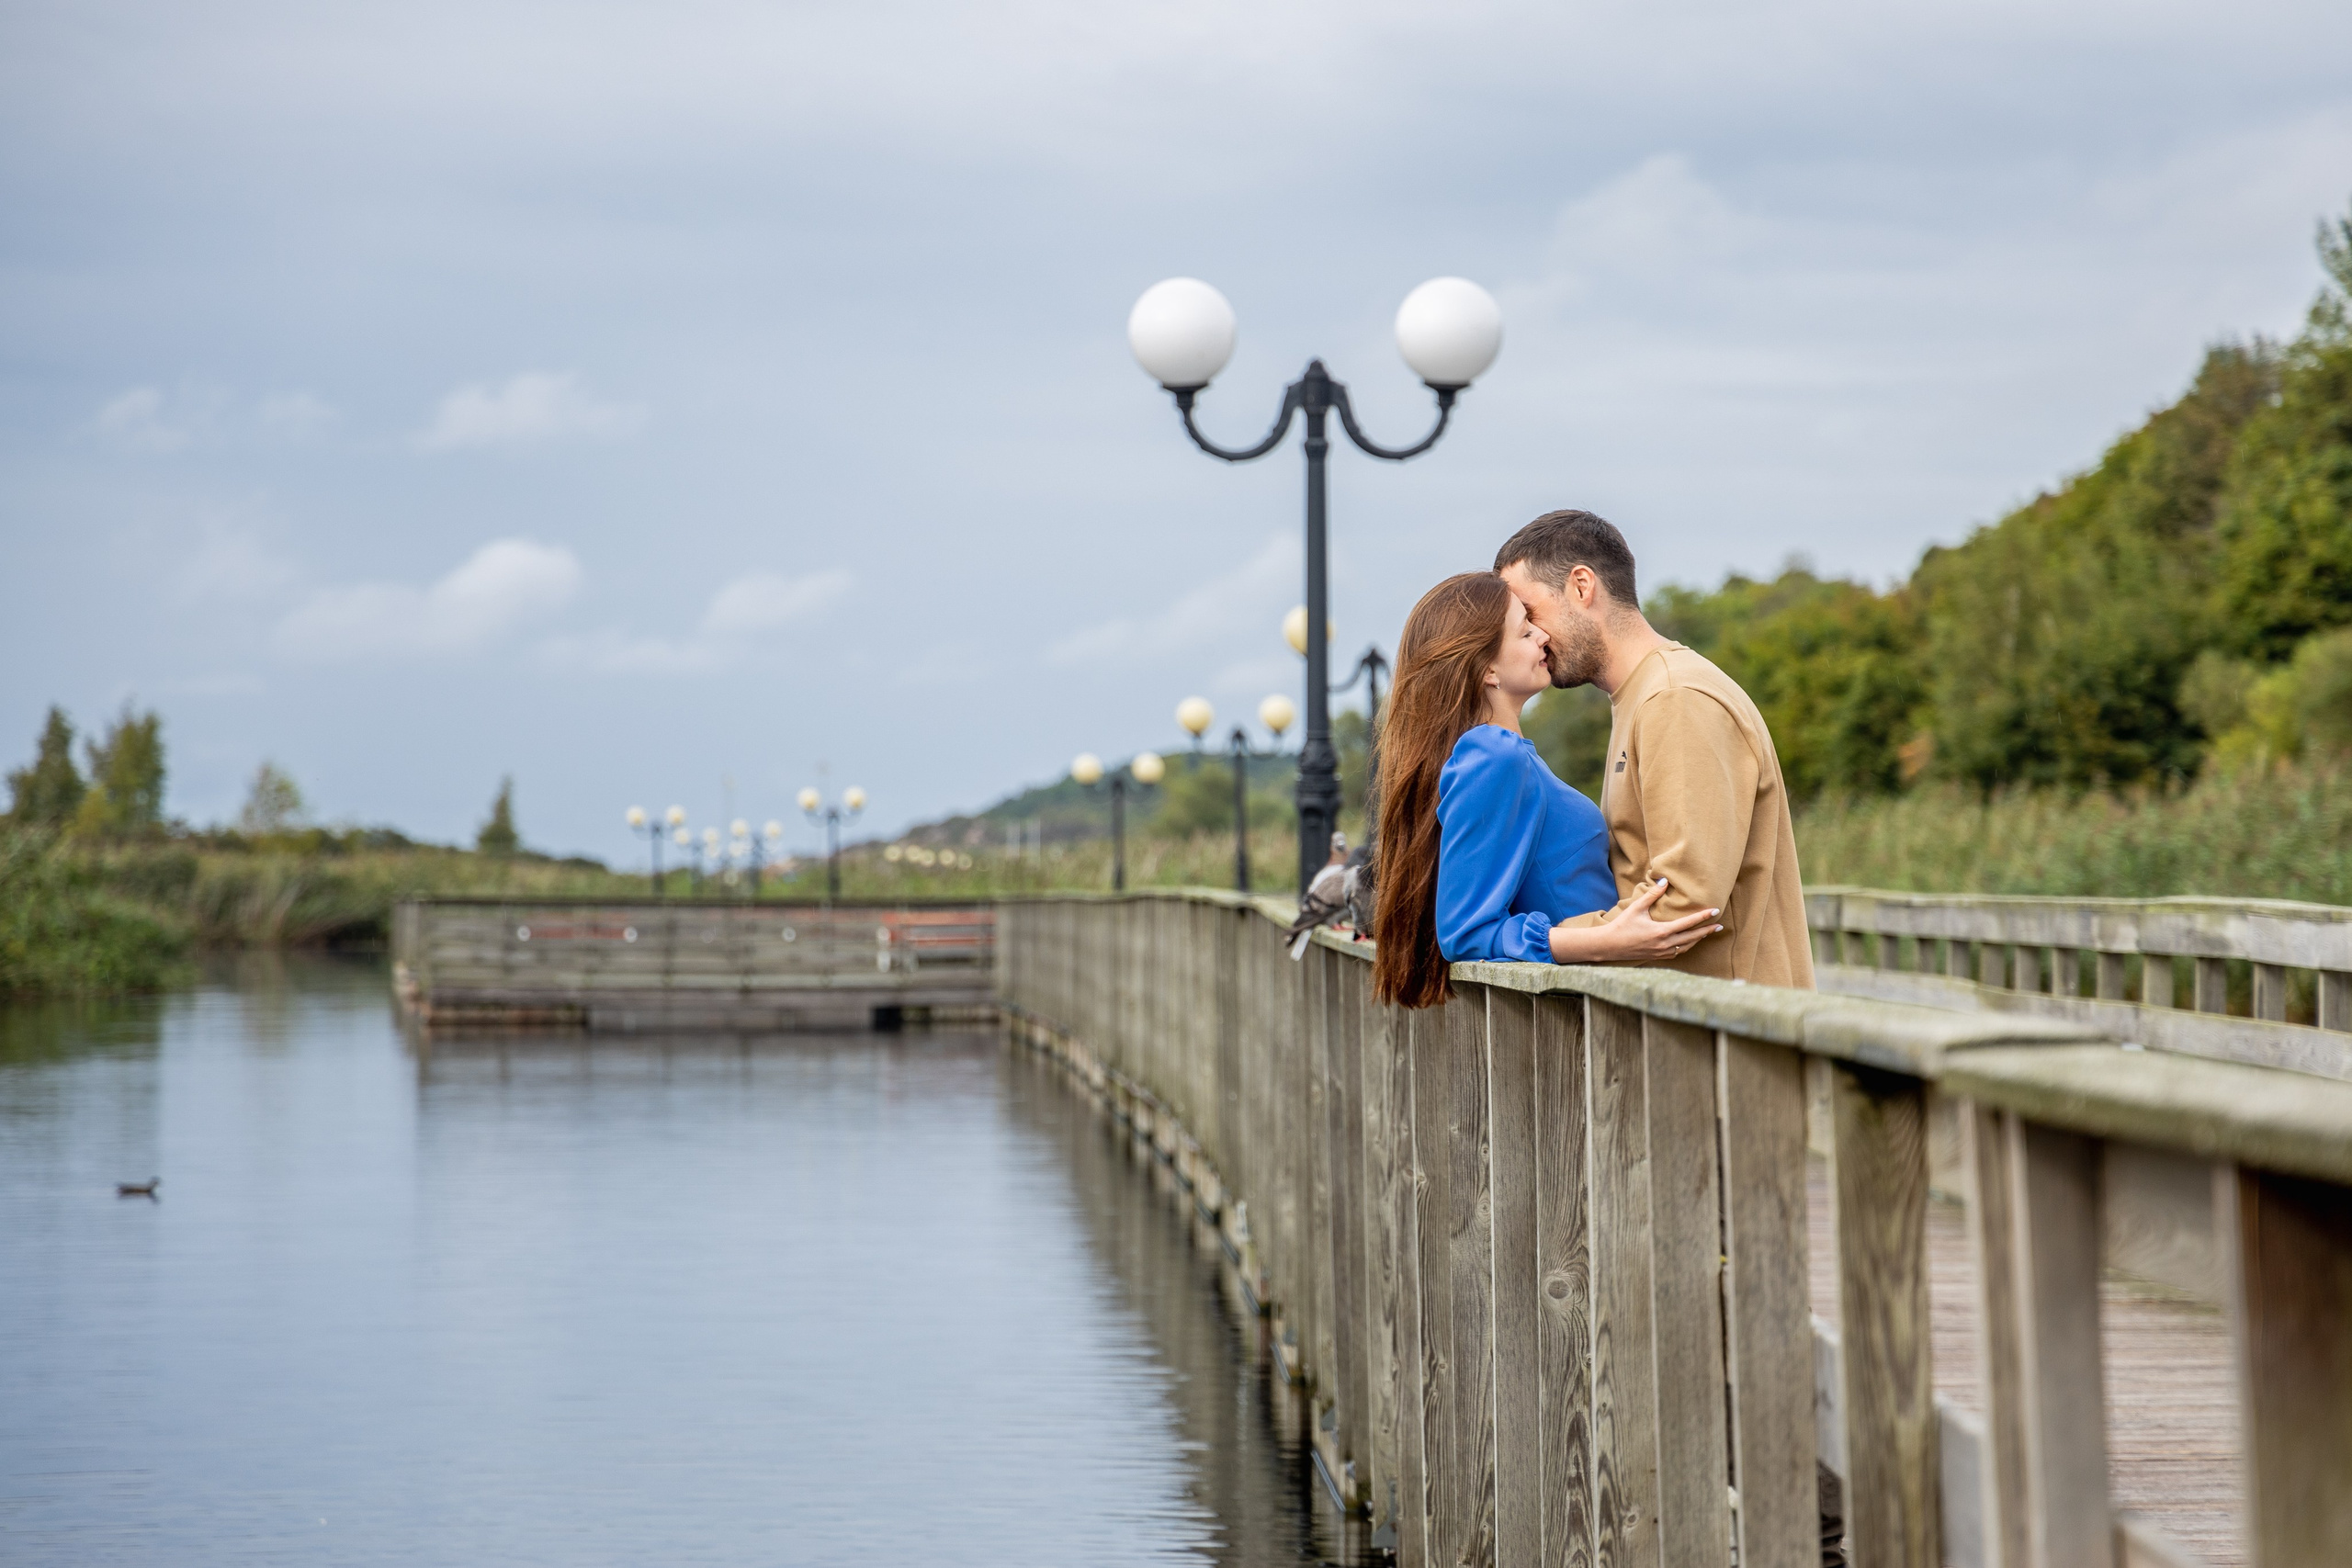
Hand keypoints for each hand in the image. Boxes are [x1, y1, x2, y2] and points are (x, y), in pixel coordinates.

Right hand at [1594, 877, 1719, 962]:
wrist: (1610, 946)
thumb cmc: (1622, 925)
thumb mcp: (1637, 908)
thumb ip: (1652, 895)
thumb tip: (1664, 881)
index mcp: (1662, 931)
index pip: (1688, 923)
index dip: (1703, 917)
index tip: (1714, 911)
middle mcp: (1665, 944)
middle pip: (1693, 937)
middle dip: (1707, 931)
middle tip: (1719, 926)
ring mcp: (1662, 952)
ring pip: (1687, 946)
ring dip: (1698, 939)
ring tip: (1707, 933)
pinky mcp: (1658, 957)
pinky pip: (1678, 952)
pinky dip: (1687, 946)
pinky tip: (1689, 942)